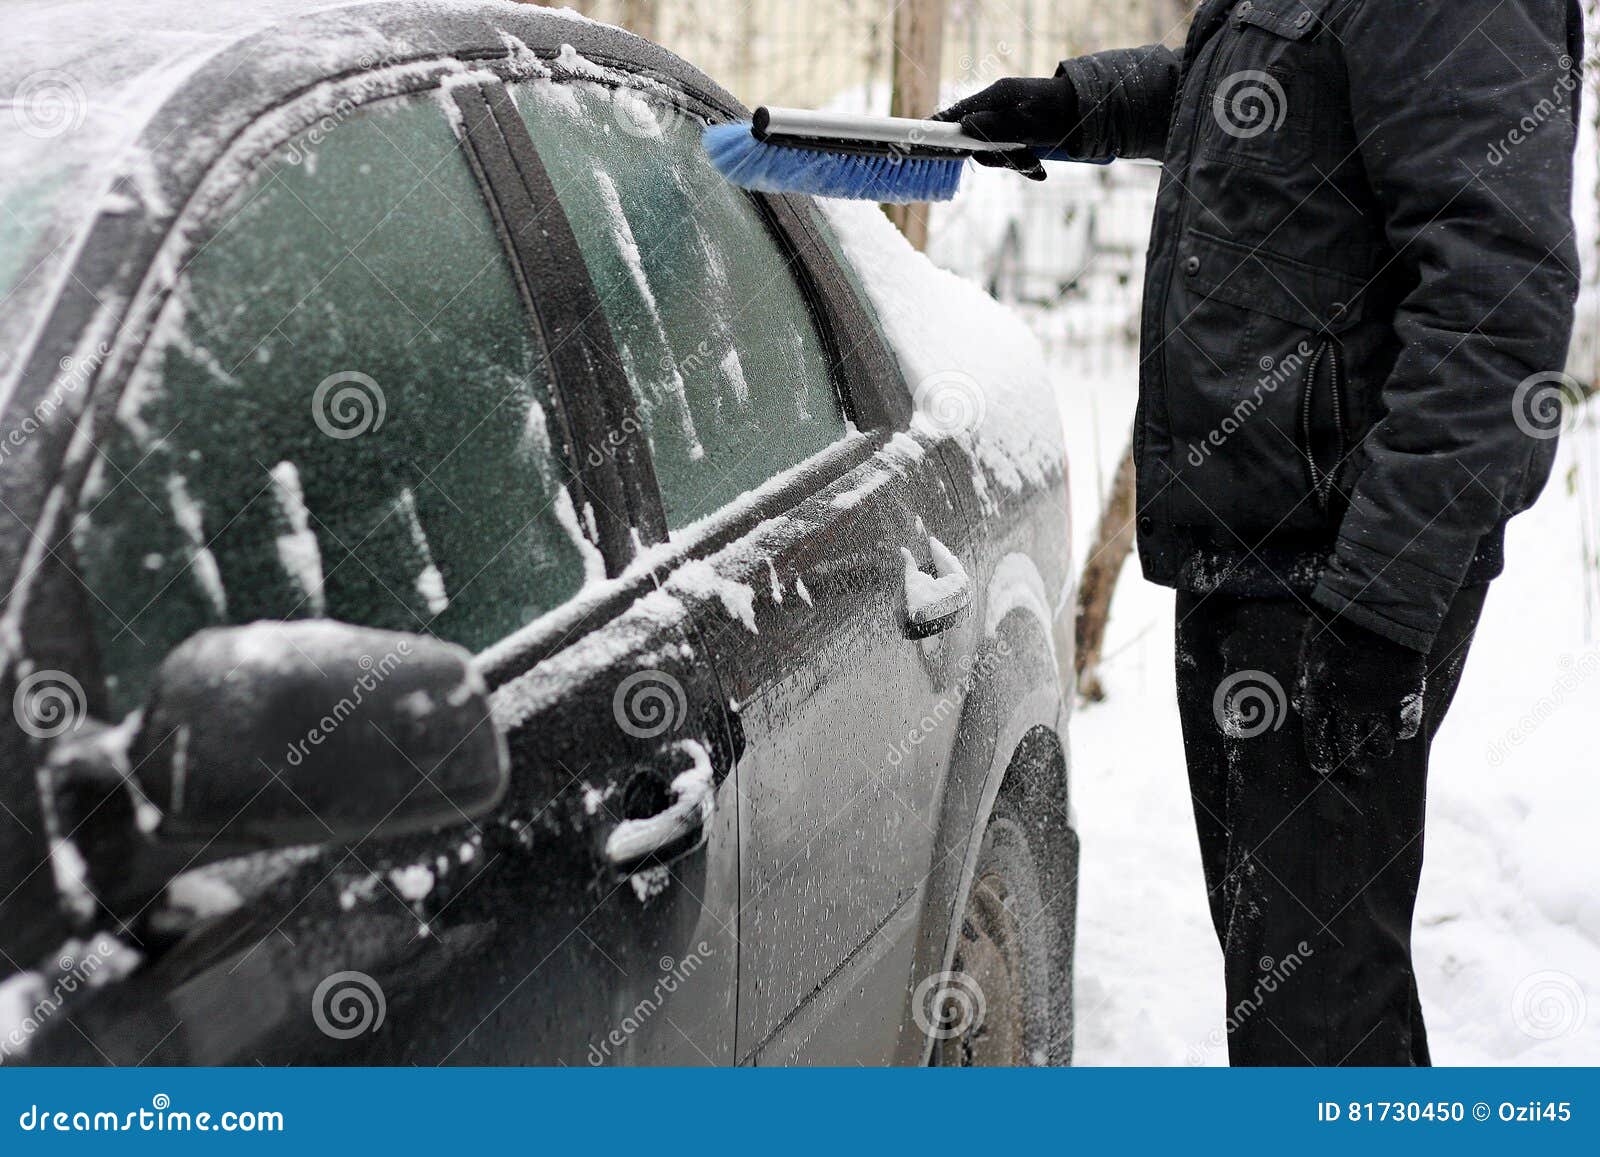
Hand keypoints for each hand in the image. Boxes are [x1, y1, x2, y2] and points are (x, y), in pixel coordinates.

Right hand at [931, 76, 1079, 180]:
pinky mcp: (1018, 129)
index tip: (921, 141)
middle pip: (974, 137)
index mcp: (996, 96)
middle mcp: (998, 105)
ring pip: (992, 148)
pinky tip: (1037, 166)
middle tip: (1017, 161)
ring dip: (1011, 160)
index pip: (957, 111)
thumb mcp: (1026, 124)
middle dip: (991, 155)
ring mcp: (1007, 117)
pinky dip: (1020, 160)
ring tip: (1035, 163)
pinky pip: (1009, 150)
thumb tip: (963, 128)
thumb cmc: (1061, 115)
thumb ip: (993, 127)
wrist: (1091, 113)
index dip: (939, 127)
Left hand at [1296, 616, 1426, 775]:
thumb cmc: (1337, 622)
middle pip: (1349, 748)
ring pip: (1379, 743)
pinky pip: (1406, 725)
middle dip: (1352, 763)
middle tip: (1357, 769)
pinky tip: (1398, 732)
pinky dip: (1402, 731)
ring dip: (1378, 750)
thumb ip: (1303, 681)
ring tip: (1377, 752)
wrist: (1379, 603)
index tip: (1323, 768)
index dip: (1320, 756)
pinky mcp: (1406, 692)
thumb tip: (1298, 708)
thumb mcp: (1309, 649)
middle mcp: (1349, 704)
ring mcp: (1380, 700)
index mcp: (1320, 693)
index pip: (1316, 737)